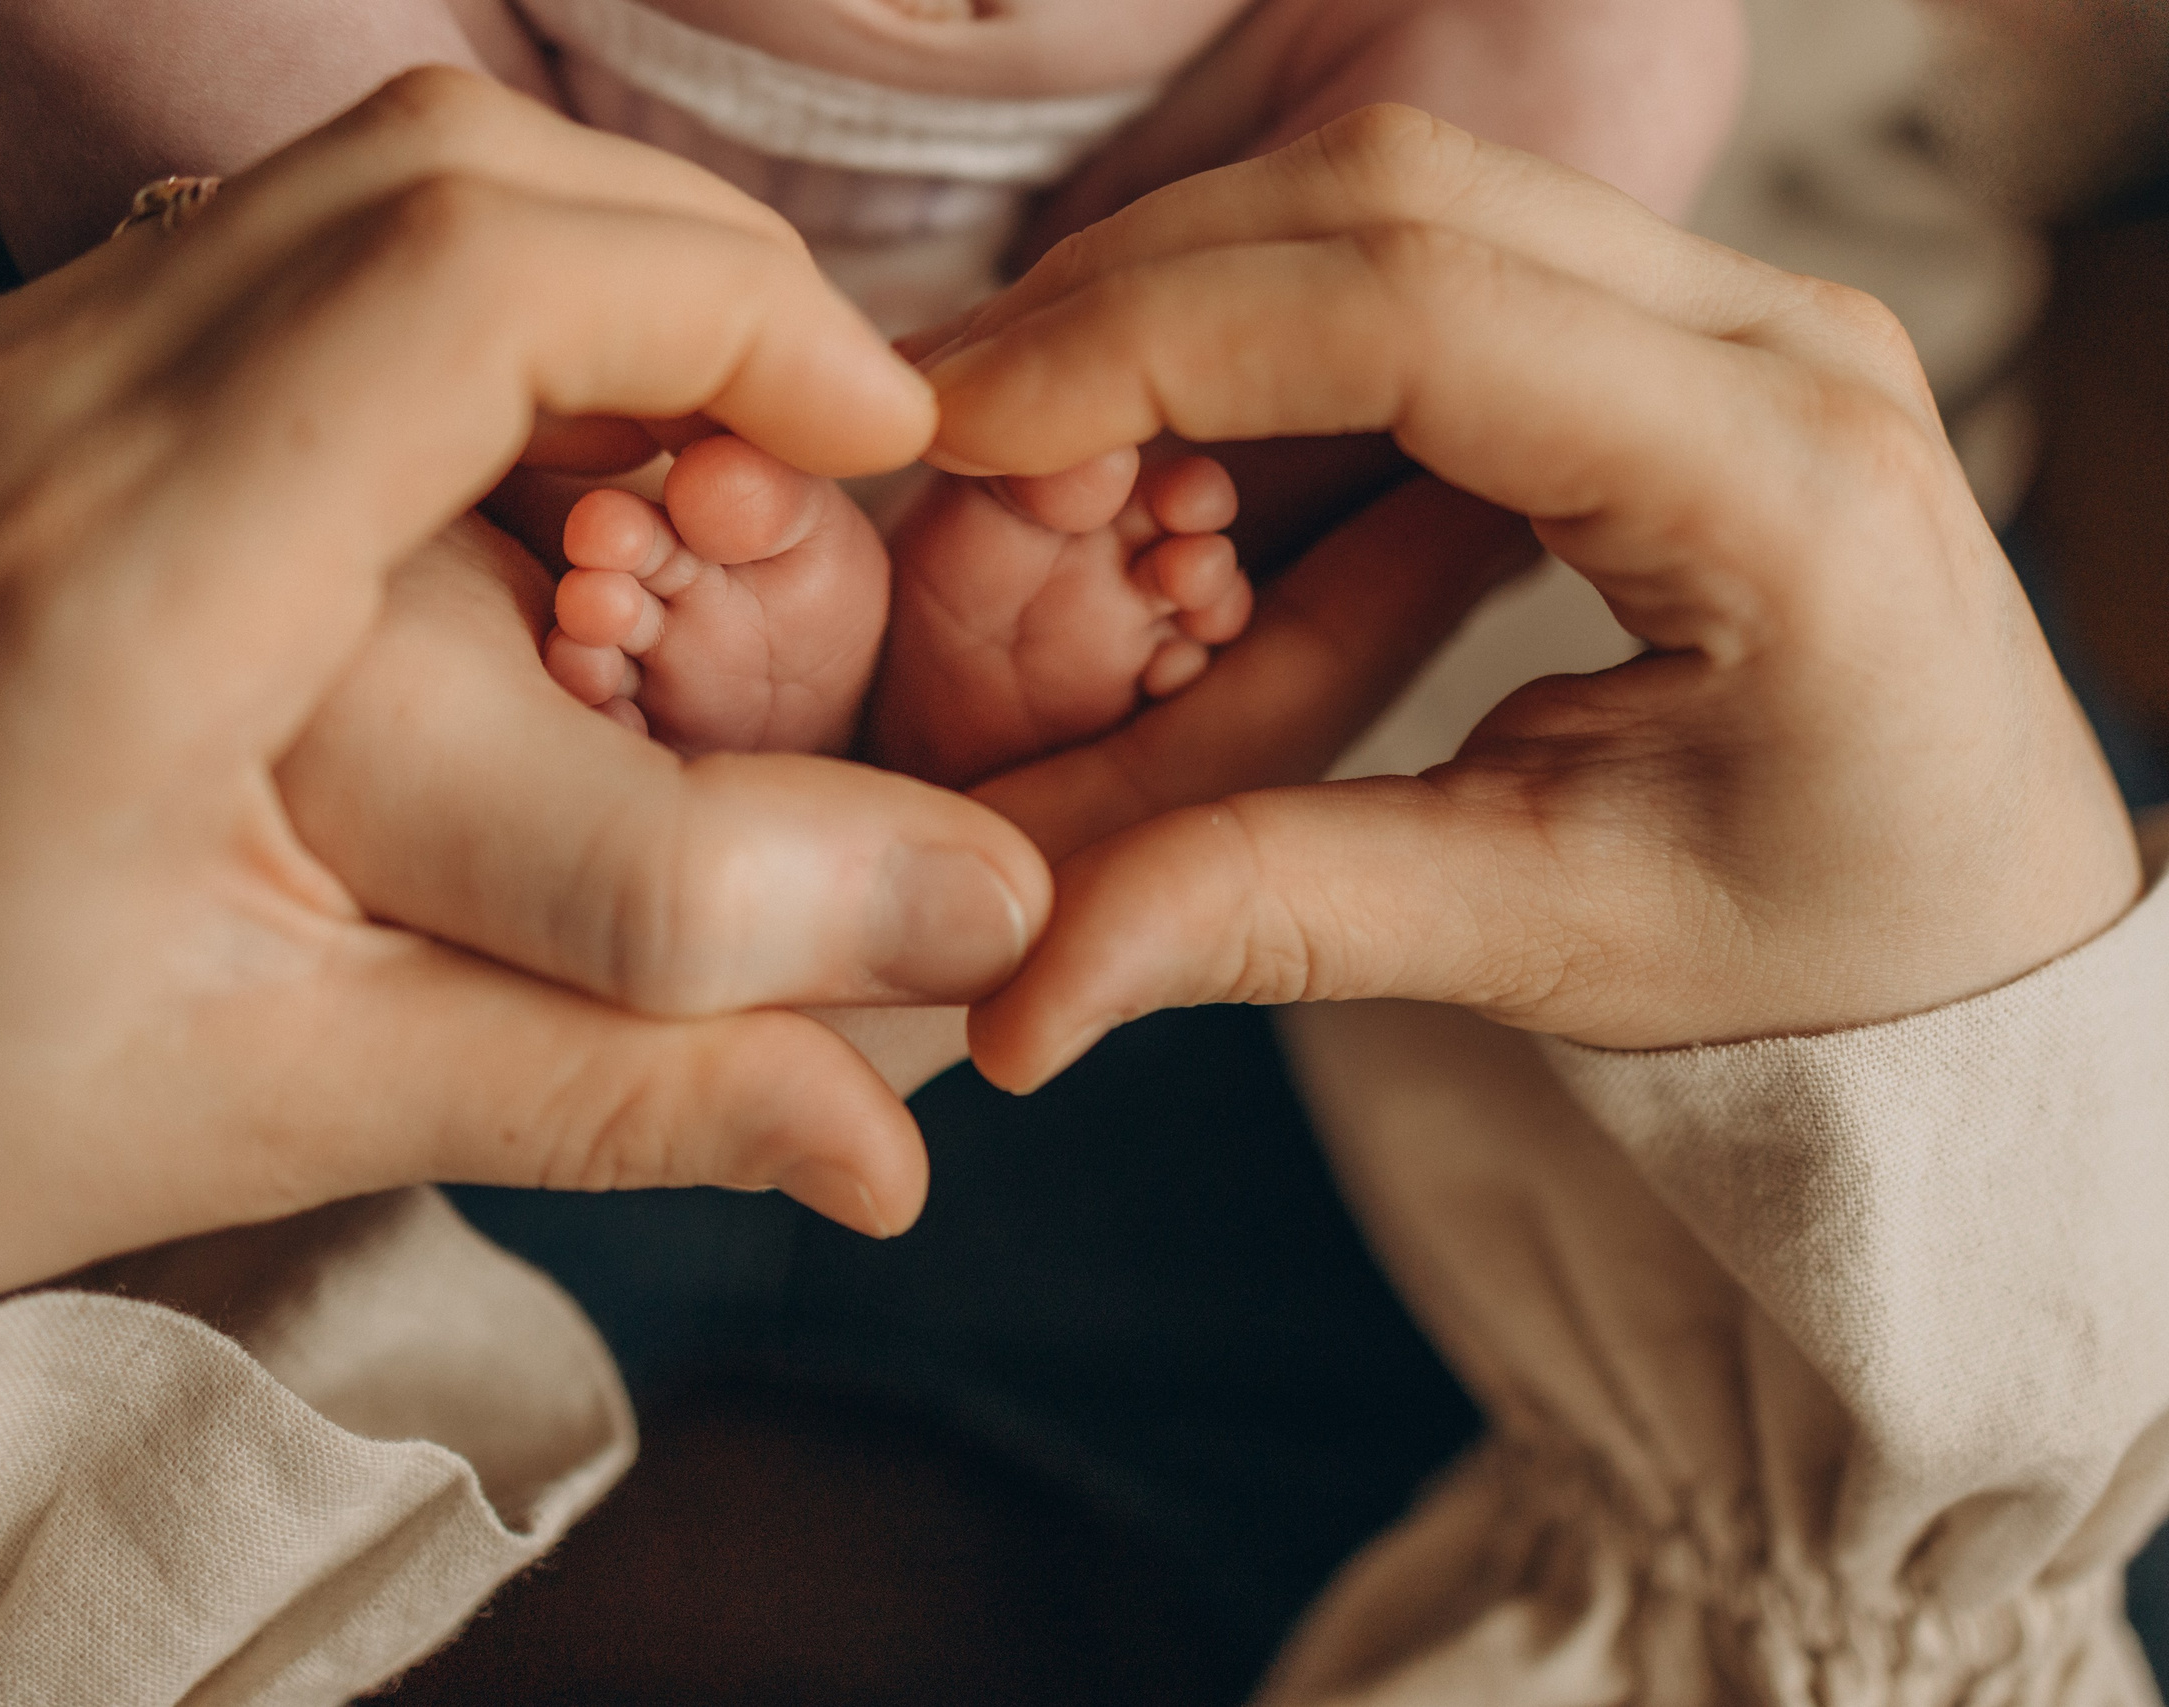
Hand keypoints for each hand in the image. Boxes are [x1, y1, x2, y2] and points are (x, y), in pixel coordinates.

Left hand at [0, 72, 1047, 1341]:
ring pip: (335, 182)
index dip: (730, 311)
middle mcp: (15, 417)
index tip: (875, 436)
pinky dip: (427, 313)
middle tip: (812, 439)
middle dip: (685, 269)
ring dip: (561, 273)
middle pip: (430, 169)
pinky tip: (479, 484)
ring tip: (671, 466)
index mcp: (111, 598)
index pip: (468, 282)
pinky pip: (234, 256)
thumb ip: (619, 1086)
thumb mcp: (271, 1116)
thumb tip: (896, 1140)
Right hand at [931, 107, 2141, 1085]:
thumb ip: (1277, 919)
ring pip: (1401, 196)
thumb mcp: (1549, 941)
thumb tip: (1015, 997)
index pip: (1417, 310)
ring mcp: (1733, 311)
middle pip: (1393, 200)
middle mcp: (1776, 341)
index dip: (1152, 340)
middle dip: (1133, 287)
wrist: (1981, 915)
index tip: (958, 424)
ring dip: (1188, 284)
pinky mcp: (1674, 330)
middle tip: (947, 414)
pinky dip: (1262, 315)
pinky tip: (1157, 424)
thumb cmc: (1817, 941)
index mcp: (1775, 480)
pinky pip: (1432, 253)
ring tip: (1027, 420)